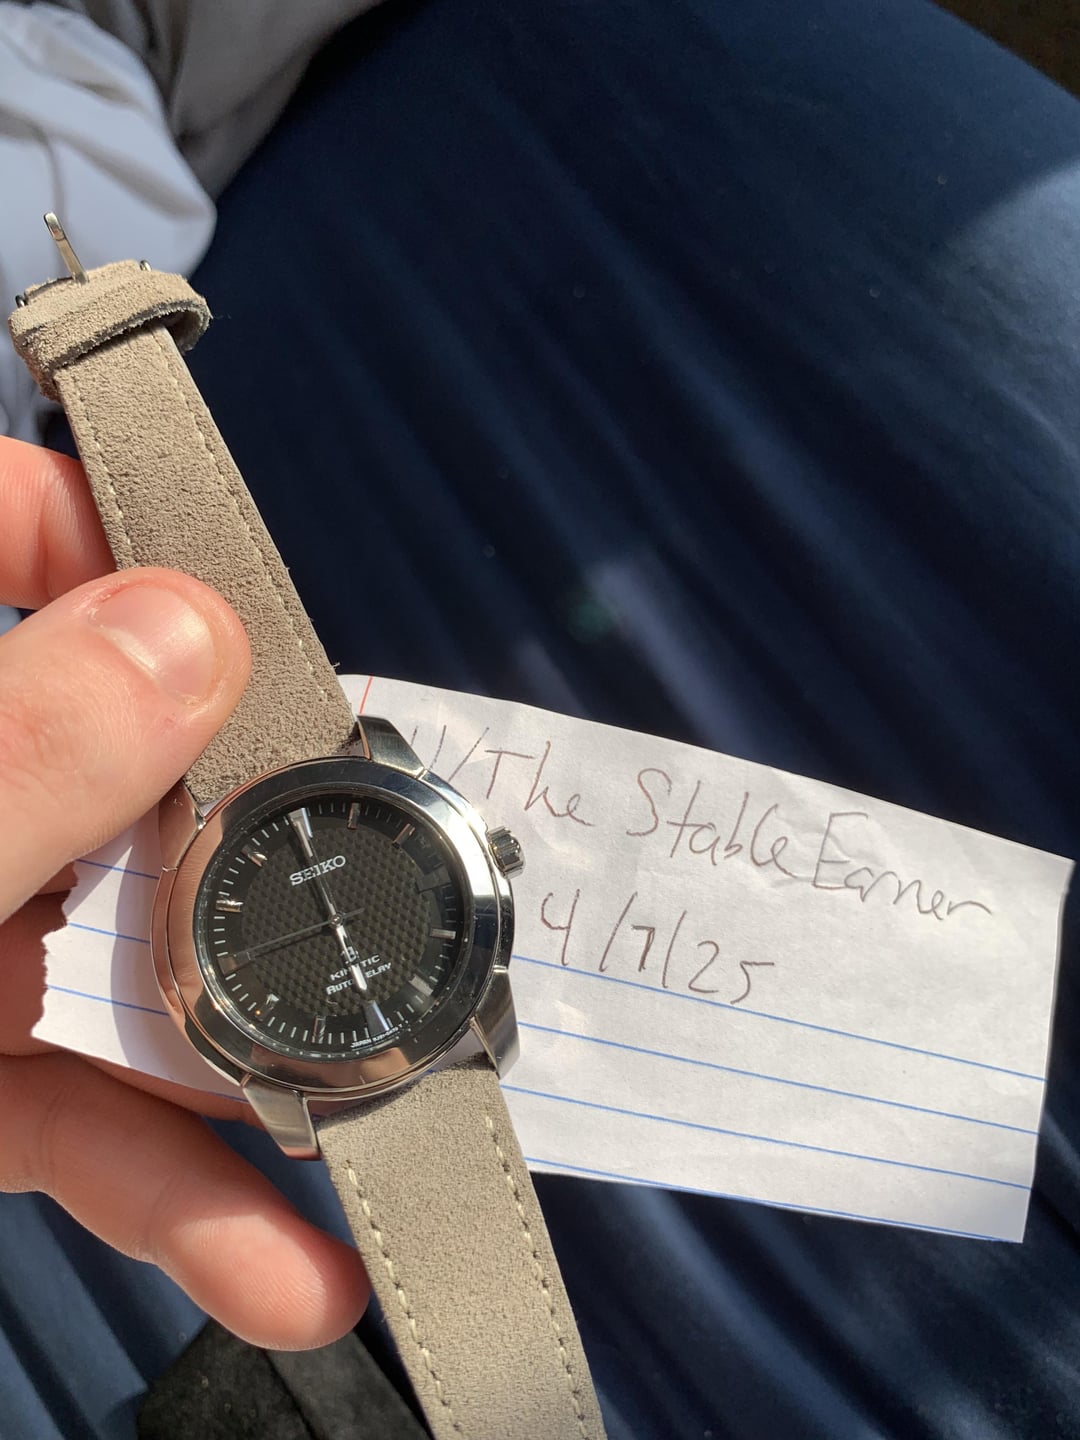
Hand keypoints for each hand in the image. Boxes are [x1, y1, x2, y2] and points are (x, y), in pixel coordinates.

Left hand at [0, 435, 368, 1348]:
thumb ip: (4, 757)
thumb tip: (187, 630)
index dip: (115, 540)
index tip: (228, 630)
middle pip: (115, 745)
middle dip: (252, 839)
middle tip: (360, 895)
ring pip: (110, 946)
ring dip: (244, 1059)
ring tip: (363, 1127)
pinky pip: (77, 1100)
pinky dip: (175, 1182)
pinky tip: (275, 1254)